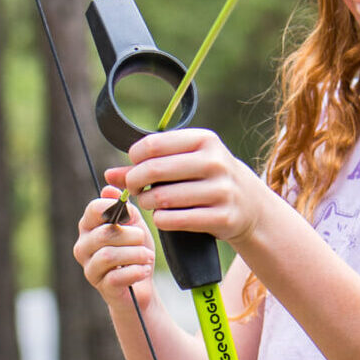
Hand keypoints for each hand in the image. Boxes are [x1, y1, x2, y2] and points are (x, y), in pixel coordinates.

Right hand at [75, 179, 155, 310]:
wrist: (142, 286)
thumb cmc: (136, 251)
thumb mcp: (135, 225)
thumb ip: (125, 208)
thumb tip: (109, 189)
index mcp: (89, 227)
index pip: (94, 209)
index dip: (116, 209)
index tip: (133, 217)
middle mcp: (83, 246)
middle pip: (104, 233)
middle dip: (131, 235)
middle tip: (143, 240)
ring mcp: (89, 268)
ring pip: (109, 255)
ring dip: (135, 254)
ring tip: (147, 257)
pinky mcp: (101, 287)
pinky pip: (117, 276)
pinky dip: (136, 271)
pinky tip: (144, 270)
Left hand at [121, 127, 268, 248]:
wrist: (250, 204)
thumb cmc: (208, 178)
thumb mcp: (186, 163)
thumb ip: (148, 165)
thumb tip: (110, 175)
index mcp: (205, 140)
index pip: (152, 145)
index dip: (134, 160)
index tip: (135, 169)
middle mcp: (215, 162)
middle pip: (153, 170)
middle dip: (135, 183)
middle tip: (135, 190)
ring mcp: (221, 190)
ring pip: (161, 198)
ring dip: (147, 203)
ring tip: (150, 203)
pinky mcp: (222, 217)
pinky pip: (173, 220)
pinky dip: (161, 220)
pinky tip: (164, 216)